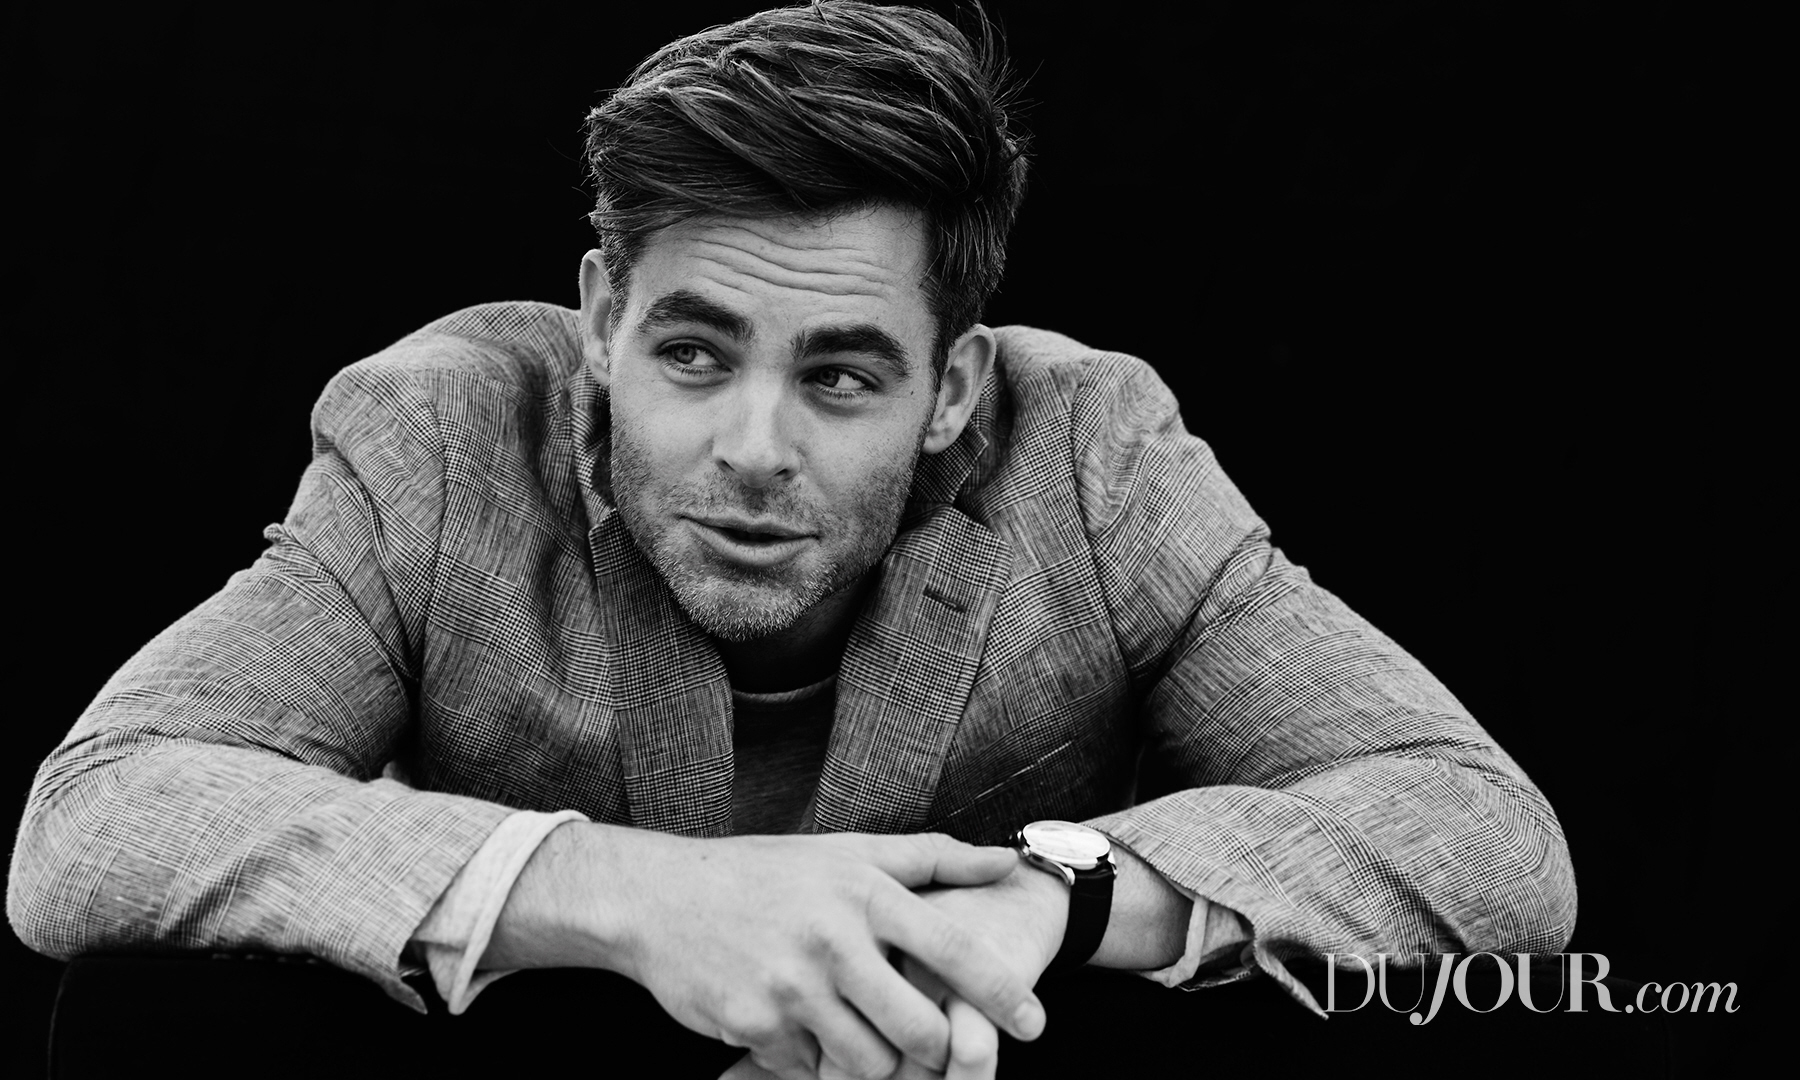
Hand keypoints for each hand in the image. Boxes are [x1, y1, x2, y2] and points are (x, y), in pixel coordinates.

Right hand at [716, 862, 1064, 1079]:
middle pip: (918, 1029)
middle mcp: (832, 940)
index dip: (1001, 992)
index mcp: (862, 892)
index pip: (952, 949)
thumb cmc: (764, 873)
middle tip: (930, 1041)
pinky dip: (816, 1061)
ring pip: (869, 1062)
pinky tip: (800, 1028)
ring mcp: (792, 989)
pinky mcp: (756, 1027)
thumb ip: (931, 859)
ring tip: (859, 1031)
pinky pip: (813, 1070)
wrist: (659, 898)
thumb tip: (1007, 863)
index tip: (1037, 1024)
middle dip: (933, 1047)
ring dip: (874, 1060)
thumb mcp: (846, 853)